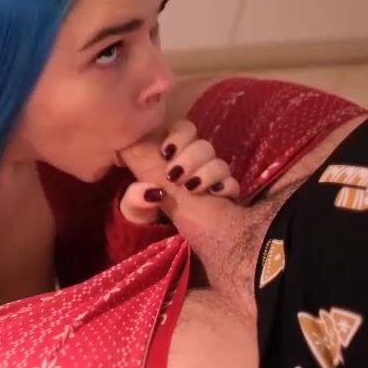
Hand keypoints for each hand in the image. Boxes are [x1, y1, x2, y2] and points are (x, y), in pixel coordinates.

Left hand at [120, 120, 239, 224]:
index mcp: (168, 154)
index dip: (179, 135)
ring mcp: (210, 177)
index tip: (166, 152)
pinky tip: (215, 194)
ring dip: (207, 173)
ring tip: (192, 189)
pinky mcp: (224, 194)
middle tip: (175, 176)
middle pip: (203, 145)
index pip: (182, 129)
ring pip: (220, 164)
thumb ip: (135, 198)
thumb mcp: (134, 206)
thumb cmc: (144, 212)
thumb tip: (152, 192)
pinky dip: (226, 187)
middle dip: (191, 158)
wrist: (164, 238)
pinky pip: (233, 184)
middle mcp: (191, 162)